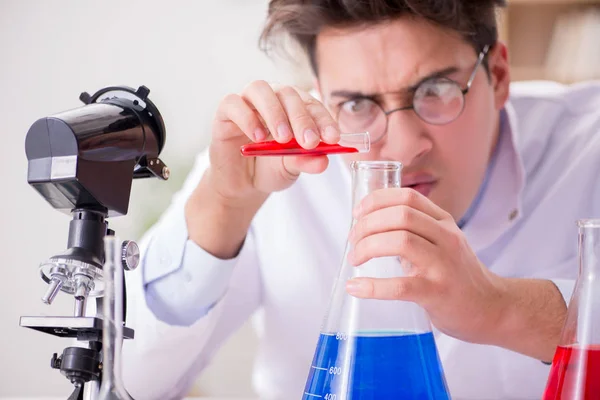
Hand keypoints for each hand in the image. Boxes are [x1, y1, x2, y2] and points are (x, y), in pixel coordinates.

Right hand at [185, 81, 338, 258]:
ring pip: (261, 90)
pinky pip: (233, 103)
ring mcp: (248, 102)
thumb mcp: (291, 168)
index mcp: (294, 107)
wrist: (241, 184)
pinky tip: (258, 138)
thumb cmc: (269, 169)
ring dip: (275, 113)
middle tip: (309, 142)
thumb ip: (305, 161)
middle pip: (288, 94)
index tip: (333, 138)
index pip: (312, 105)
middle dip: (301, 118)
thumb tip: (323, 160)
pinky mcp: (225, 112)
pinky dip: (247, 118)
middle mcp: (272, 99)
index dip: (324, 120)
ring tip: (283, 139)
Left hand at [345, 188, 506, 343]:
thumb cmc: (459, 276)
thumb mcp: (442, 243)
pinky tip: (356, 287)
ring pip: (400, 242)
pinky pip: (400, 286)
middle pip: (401, 216)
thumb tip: (370, 225)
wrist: (492, 309)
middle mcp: (446, 238)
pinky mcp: (437, 293)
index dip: (376, 200)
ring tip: (355, 258)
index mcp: (444, 222)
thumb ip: (414, 231)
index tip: (358, 212)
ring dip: (368, 247)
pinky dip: (372, 286)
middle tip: (353, 240)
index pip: (407, 197)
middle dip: (368, 224)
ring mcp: (443, 265)